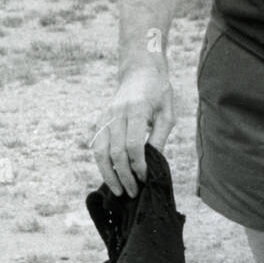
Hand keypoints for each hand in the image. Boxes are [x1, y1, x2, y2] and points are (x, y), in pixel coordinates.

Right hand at [92, 55, 174, 197]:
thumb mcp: (167, 112)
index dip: (138, 164)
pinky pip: (96, 145)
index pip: (133, 144)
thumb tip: (152, 162)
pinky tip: (110, 175)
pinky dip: (101, 162)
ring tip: (118, 191)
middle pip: (115, 151)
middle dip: (124, 175)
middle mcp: (117, 113)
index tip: (145, 177)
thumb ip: (159, 136)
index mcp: (136, 110)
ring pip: (100, 150)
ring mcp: (105, 116)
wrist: (139, 70)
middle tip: (134, 192)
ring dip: (108, 173)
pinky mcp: (100, 119)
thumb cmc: (158, 92)